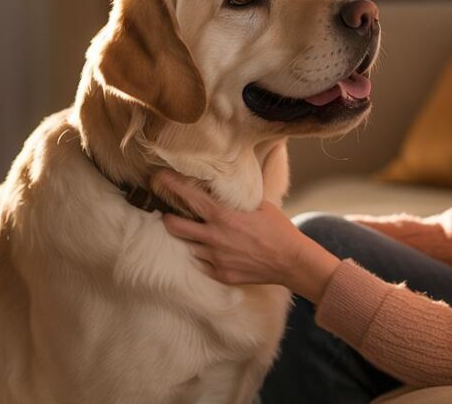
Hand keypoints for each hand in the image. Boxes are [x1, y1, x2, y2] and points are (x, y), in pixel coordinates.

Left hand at [153, 170, 339, 301]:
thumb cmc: (278, 230)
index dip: (172, 185)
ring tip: (199, 235)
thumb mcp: (259, 206)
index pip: (189, 197)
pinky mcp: (221, 274)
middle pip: (175, 227)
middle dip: (168, 218)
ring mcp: (216, 258)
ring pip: (189, 247)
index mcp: (223, 216)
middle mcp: (214, 237)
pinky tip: (215, 252)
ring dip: (191, 240)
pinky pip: (203, 264)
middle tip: (168, 214)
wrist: (291, 261)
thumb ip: (237, 201)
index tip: (160, 178)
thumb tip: (226, 192)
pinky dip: (205, 257)